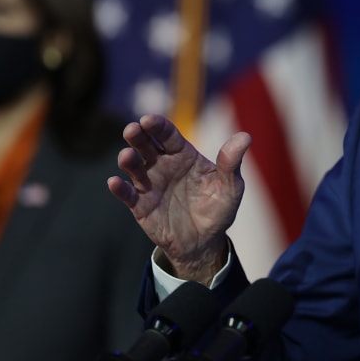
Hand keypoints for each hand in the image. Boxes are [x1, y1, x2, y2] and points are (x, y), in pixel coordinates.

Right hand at [108, 114, 251, 283]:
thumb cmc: (218, 208)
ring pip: (133, 167)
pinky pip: (128, 195)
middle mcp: (162, 165)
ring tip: (126, 156)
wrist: (206, 241)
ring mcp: (150, 184)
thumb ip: (232, 162)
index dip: (158, 125)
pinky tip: (115, 182)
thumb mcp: (230, 186)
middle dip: (137, 135)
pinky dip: (120, 189)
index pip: (167, 134)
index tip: (149, 119)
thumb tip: (245, 137)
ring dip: (127, 160)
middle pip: (146, 145)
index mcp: (183, 154)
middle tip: (132, 129)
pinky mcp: (141, 206)